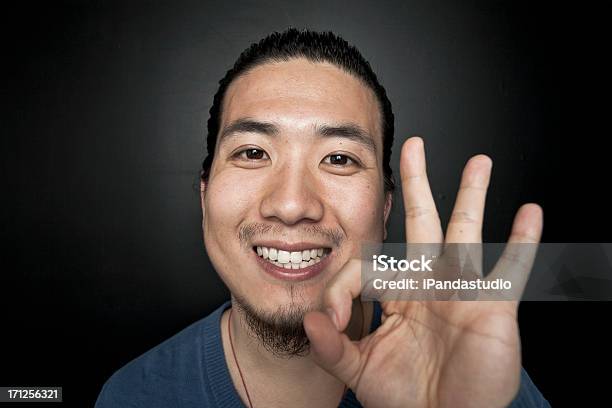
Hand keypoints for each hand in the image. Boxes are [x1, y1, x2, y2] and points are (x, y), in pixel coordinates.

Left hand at [304, 137, 542, 407]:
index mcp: (397, 295)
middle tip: (414, 147)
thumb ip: (332, 347)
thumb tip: (310, 320)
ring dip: (471, 196)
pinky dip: (522, 243)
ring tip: (478, 162)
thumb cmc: (405, 399)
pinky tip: (529, 213)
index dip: (342, 287)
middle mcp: (429, 284)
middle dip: (416, 185)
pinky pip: (509, 269)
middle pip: (422, 223)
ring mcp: (460, 291)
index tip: (331, 319)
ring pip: (466, 232)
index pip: (369, 265)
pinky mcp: (491, 306)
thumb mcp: (359, 371)